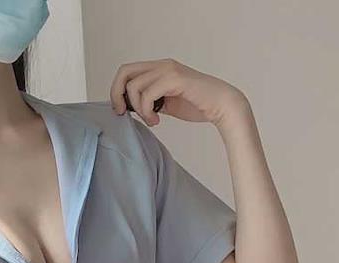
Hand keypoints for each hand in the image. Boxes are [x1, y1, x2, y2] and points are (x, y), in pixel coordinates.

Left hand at [110, 58, 246, 127]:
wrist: (221, 105)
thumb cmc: (196, 105)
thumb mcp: (166, 103)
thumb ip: (149, 101)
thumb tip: (128, 107)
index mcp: (159, 68)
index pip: (126, 71)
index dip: (117, 90)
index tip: (121, 110)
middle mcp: (162, 65)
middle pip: (124, 73)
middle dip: (118, 96)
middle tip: (124, 114)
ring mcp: (168, 70)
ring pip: (134, 86)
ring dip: (138, 108)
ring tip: (151, 120)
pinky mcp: (175, 79)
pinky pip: (147, 94)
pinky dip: (147, 111)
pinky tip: (157, 120)